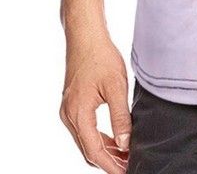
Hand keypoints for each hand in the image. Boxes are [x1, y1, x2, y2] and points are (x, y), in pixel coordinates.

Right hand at [60, 34, 131, 171]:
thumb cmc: (101, 57)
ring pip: (85, 141)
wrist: (85, 36)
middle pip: (87, 150)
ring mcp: (68, 110)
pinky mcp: (72, 104)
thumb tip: (125, 143)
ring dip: (103, 150)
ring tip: (125, 155)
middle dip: (108, 161)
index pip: (94, 151)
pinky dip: (98, 138)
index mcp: (78, 114)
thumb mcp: (116, 87)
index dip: (110, 165)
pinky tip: (114, 139)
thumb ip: (120, 117)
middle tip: (129, 165)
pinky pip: (83, 129)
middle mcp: (68, 116)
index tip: (126, 171)